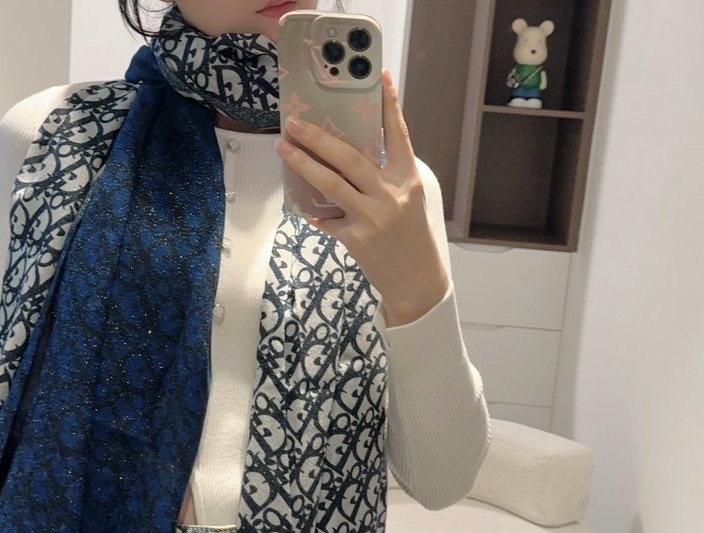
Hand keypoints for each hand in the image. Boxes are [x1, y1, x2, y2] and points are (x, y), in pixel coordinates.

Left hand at [276, 70, 450, 327]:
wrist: (418, 284)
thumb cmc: (412, 239)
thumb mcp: (409, 202)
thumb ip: (386, 178)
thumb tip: (348, 158)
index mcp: (409, 181)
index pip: (399, 135)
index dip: (390, 105)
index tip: (380, 77)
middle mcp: (391, 195)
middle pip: (350, 158)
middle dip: (319, 137)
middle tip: (296, 123)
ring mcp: (373, 217)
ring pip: (332, 183)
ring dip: (304, 164)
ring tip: (284, 148)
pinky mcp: (356, 239)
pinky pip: (327, 218)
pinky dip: (315, 212)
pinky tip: (303, 206)